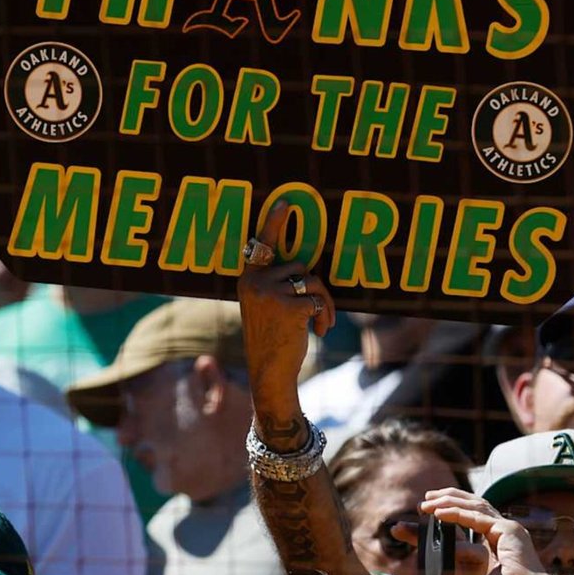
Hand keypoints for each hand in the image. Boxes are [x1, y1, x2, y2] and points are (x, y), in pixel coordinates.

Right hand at [237, 200, 336, 437]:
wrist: (269, 373)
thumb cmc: (273, 341)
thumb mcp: (266, 308)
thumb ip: (276, 285)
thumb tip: (305, 269)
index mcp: (248, 280)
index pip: (261, 244)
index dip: (274, 222)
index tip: (286, 201)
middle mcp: (255, 282)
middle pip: (300, 265)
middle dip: (314, 288)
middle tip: (318, 312)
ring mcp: (270, 294)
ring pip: (313, 281)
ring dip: (324, 302)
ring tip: (321, 324)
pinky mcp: (288, 306)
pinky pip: (318, 299)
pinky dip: (325, 315)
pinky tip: (319, 331)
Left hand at [420, 488, 551, 574]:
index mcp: (500, 540)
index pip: (474, 516)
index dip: (453, 509)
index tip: (432, 509)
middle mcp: (505, 529)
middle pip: (474, 505)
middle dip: (450, 498)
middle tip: (426, 498)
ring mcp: (508, 528)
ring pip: (474, 506)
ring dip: (449, 501)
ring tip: (427, 502)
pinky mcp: (507, 531)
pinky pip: (476, 518)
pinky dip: (456, 513)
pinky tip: (438, 513)